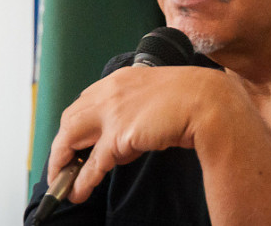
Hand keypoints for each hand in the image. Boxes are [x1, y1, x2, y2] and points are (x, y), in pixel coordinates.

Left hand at [46, 66, 254, 202]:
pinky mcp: (119, 135)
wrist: (209, 101)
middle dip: (62, 144)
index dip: (77, 124)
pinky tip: (78, 191)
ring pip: (71, 138)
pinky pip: (93, 162)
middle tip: (62, 164)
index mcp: (120, 79)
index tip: (74, 142)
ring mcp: (112, 112)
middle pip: (71, 118)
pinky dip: (82, 179)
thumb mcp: (156, 97)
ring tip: (61, 183)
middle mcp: (110, 91)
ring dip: (62, 162)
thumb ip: (135, 113)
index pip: (85, 101)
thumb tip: (124, 143)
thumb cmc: (192, 99)